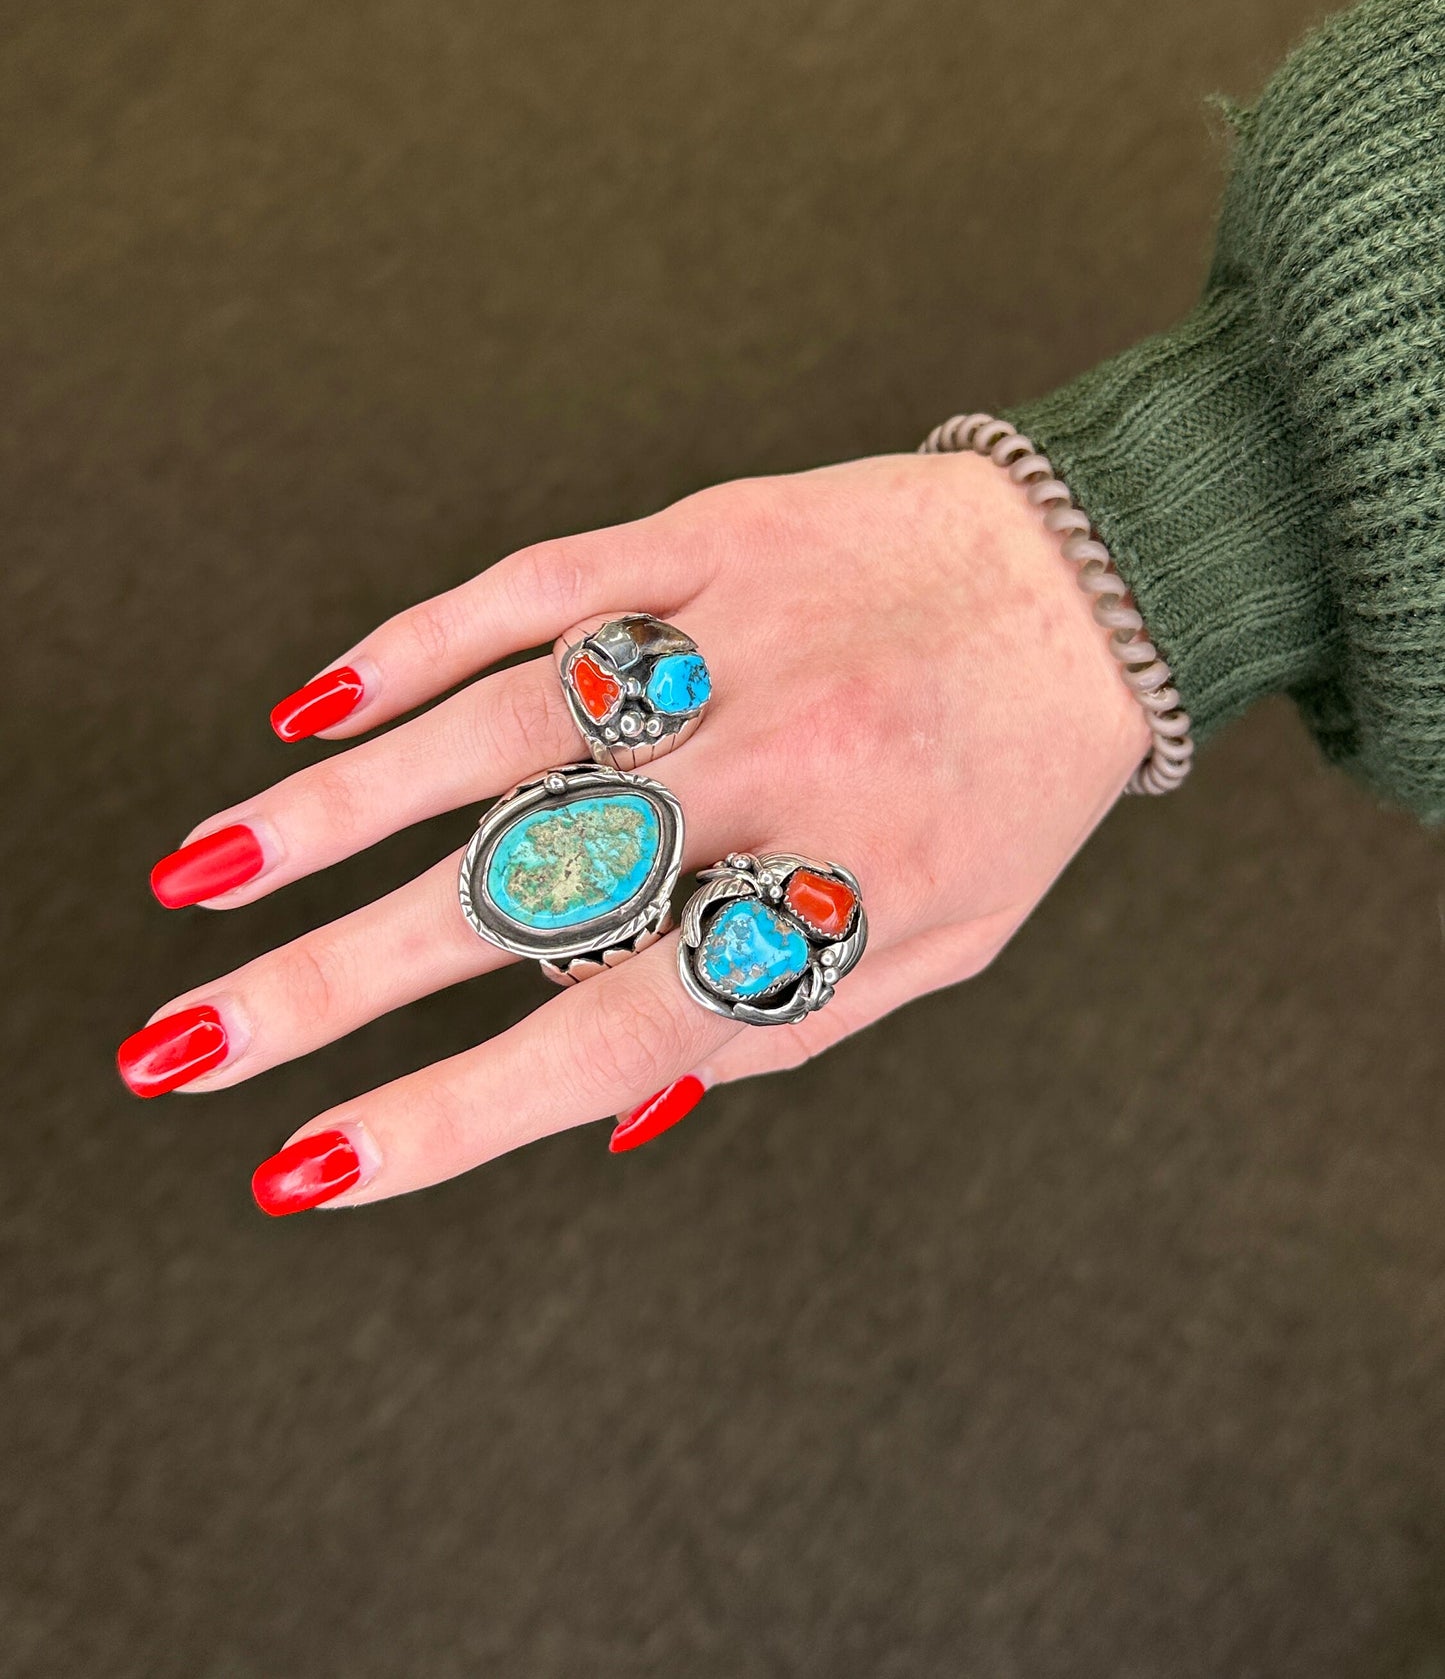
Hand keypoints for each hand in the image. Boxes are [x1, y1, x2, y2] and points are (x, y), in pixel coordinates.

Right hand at [122, 452, 1148, 1209]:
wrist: (1097, 579)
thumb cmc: (1006, 789)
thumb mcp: (931, 944)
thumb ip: (770, 1017)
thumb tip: (593, 1105)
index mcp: (834, 894)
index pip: (604, 1029)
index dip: (450, 1112)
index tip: (308, 1168)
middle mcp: (771, 772)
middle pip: (515, 891)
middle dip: (332, 984)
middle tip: (183, 1050)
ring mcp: (730, 641)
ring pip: (496, 732)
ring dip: (336, 812)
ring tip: (204, 880)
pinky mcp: (710, 533)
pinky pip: (544, 589)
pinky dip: (421, 646)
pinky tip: (320, 708)